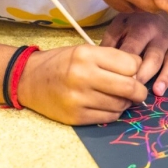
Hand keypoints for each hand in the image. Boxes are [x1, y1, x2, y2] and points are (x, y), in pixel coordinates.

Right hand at [17, 45, 147, 125]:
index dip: (137, 69)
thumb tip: (140, 74)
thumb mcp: (84, 51)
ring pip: (120, 105)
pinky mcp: (75, 116)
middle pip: (130, 87)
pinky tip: (107, 105)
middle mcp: (82, 76)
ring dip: (125, 103)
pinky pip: (108, 117)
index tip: (133, 72)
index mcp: (86, 55)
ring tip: (118, 97)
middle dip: (139, 91)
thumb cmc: (60, 63)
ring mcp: (78, 98)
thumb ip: (111, 59)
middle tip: (139, 92)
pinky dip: (114, 112)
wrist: (28, 80)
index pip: (131, 64)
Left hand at [101, 12, 167, 96]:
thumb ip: (110, 44)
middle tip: (135, 91)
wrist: (155, 11)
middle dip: (145, 74)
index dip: (127, 65)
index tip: (120, 80)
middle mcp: (159, 34)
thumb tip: (99, 64)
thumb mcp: (118, 27)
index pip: (134, 48)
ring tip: (158, 91)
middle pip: (153, 57)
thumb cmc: (132, 25)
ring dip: (166, 77)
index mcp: (141, 28)